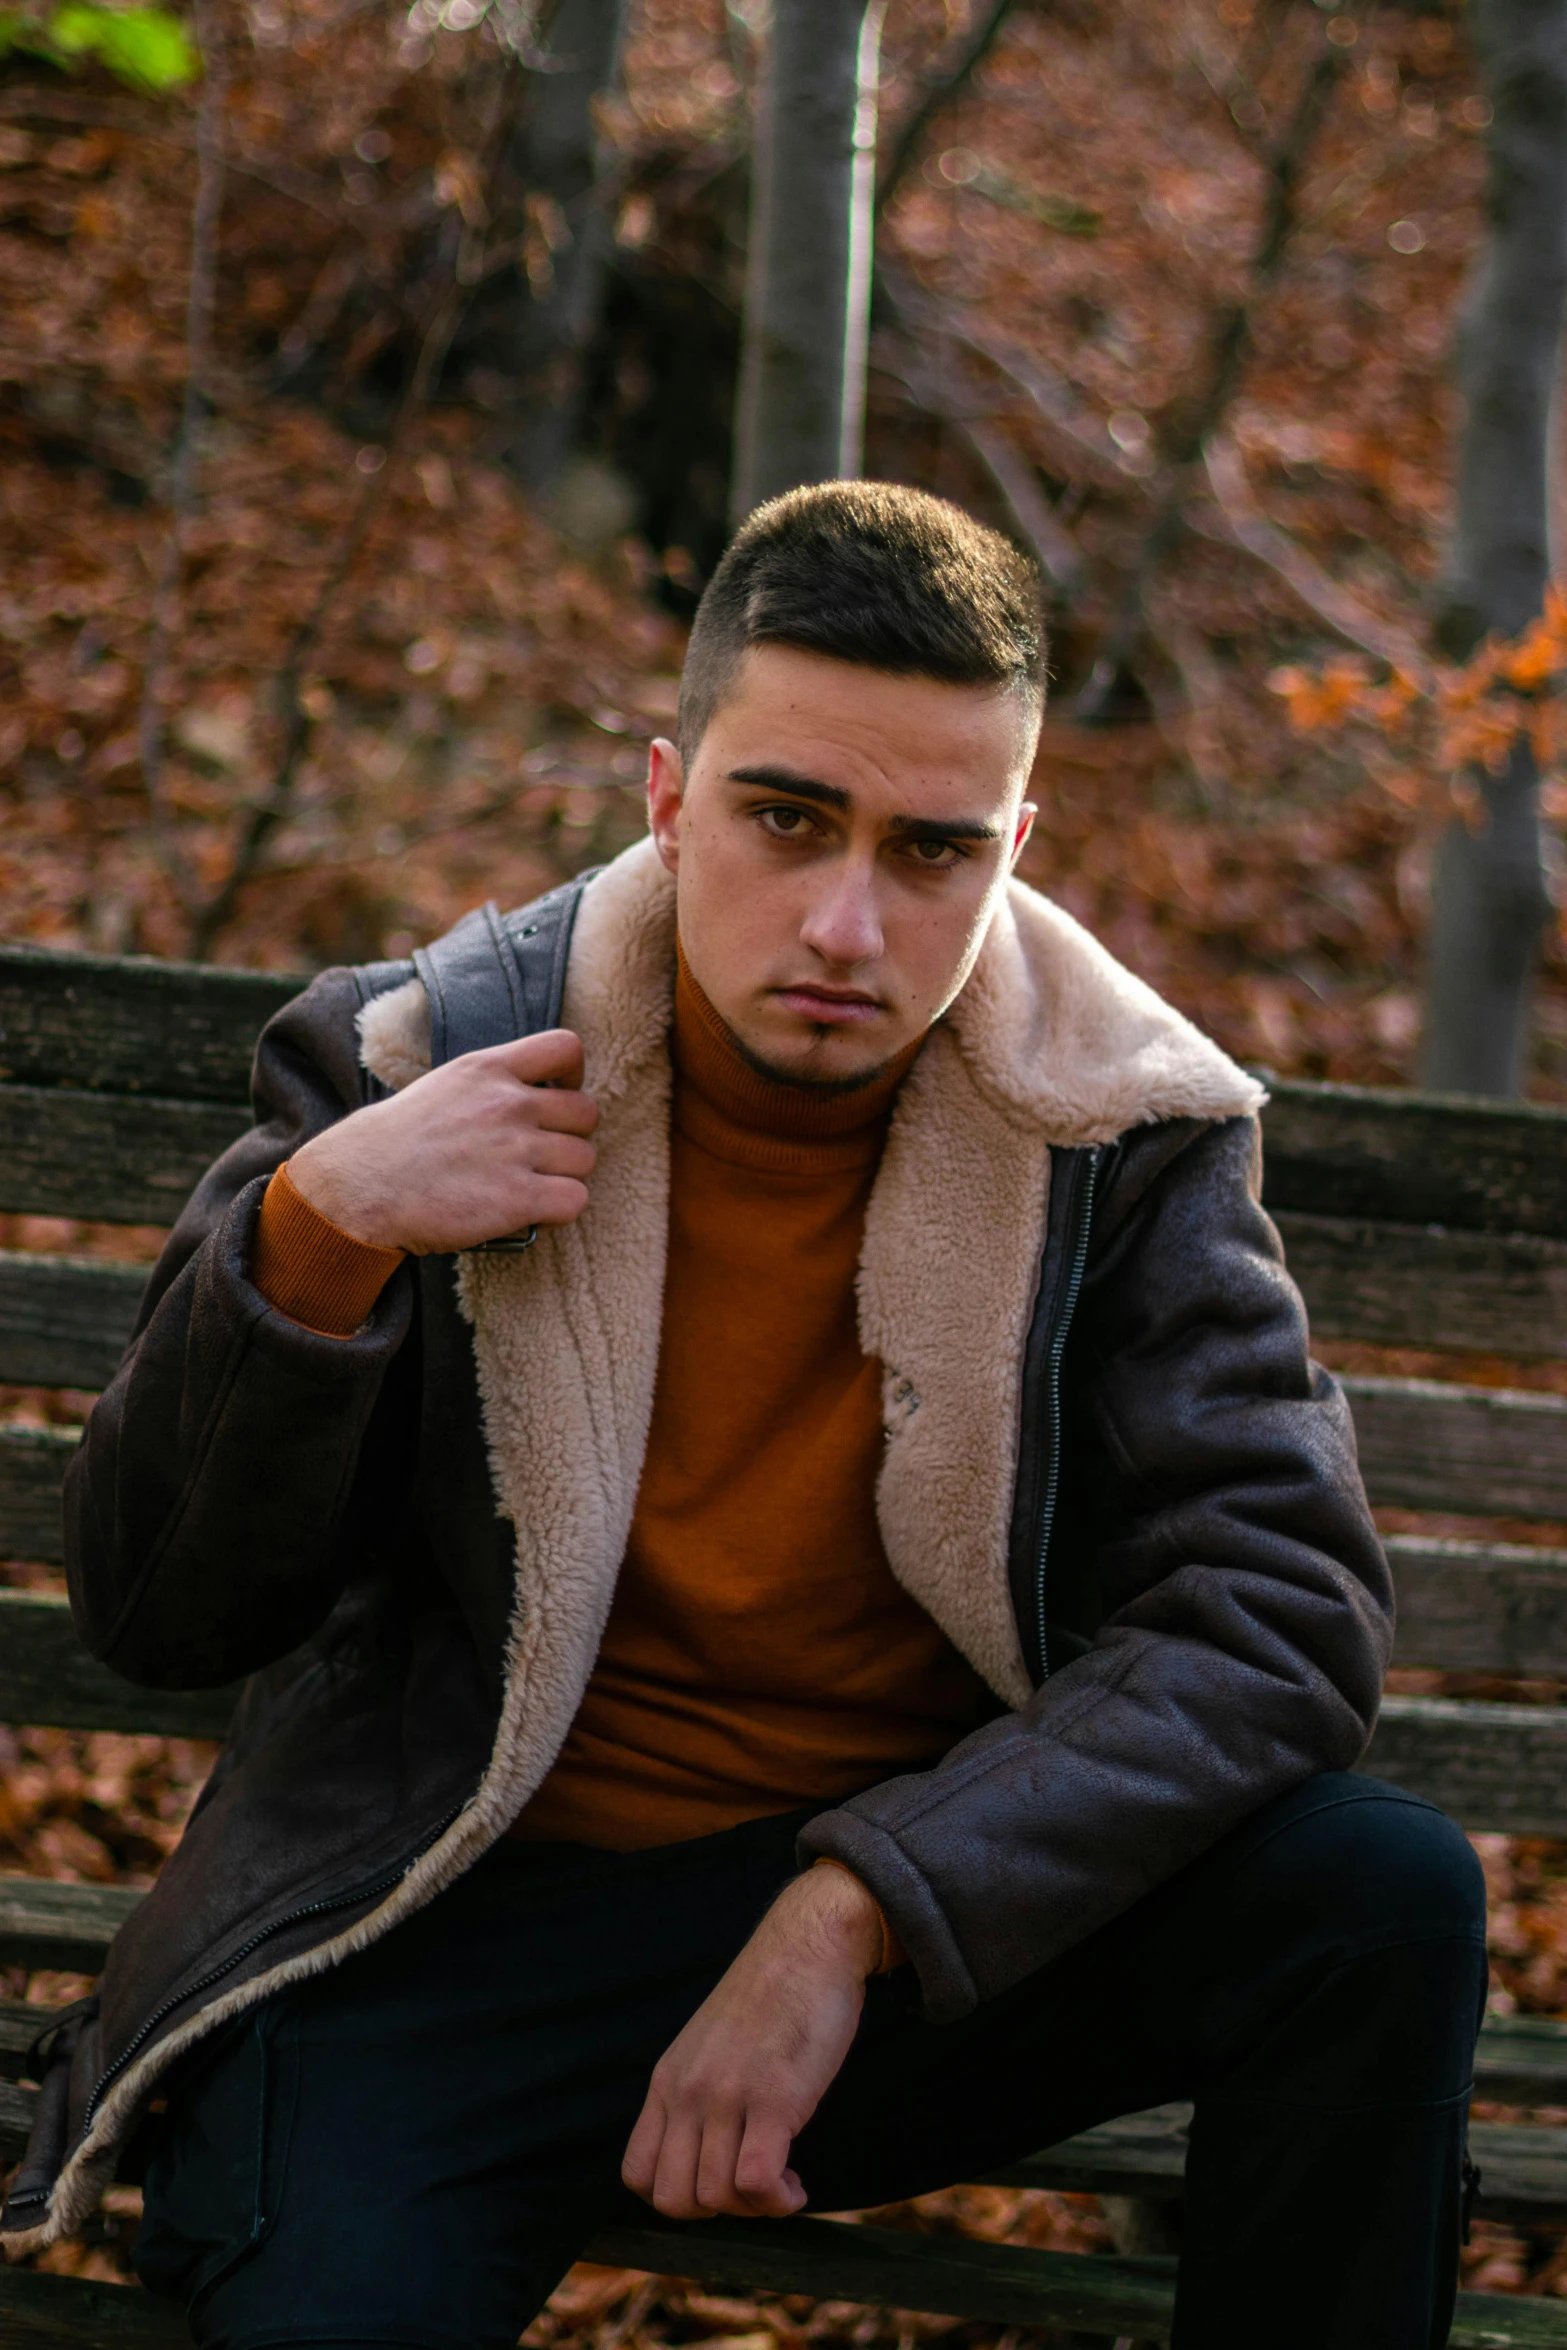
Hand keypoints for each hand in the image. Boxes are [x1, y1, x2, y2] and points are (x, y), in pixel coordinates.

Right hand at [288, 1028, 596, 1253]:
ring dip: (565, 1177)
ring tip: (532, 1188)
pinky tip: (532, 1213)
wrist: (356, 1189)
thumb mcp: (440, 1087)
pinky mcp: (518, 1198)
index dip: (573, 1076)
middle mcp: (508, 1104)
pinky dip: (560, 1211)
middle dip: (570, 1137)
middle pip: (586, 1113)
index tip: (557, 1095)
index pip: (566, 1047)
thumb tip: (525, 1100)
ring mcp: (516, 1149)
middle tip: (540, 1156)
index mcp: (487, 1069)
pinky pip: (575, 1200)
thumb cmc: (389, 1144)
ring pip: (585, 1160)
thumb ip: (487, 1087)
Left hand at [621, 1865, 882, 2219]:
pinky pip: (757, 2182)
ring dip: (756, 2209)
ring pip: (716, 2198)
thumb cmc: (771, 1996)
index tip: (717, 2182)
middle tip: (751, 2188)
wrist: (809, 1944)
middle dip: (716, 2212)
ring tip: (784, 2185)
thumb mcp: (709, 2044)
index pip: (637, 2174)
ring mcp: (728, 2095)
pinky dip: (779, 2201)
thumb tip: (703, 2155)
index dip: (676, 2197)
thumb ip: (696, 2093)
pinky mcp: (774, 2098)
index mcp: (667, 2080)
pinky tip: (796, 2186)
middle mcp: (688, 2091)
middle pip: (672, 2199)